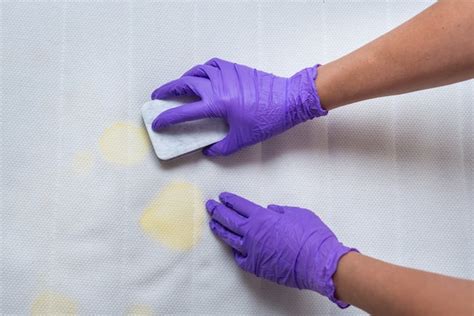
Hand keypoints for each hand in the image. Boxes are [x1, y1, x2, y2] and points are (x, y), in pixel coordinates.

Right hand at [151, 58, 326, 155]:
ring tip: (178, 86)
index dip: (167, 118)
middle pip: (184, 85)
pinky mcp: (235, 69)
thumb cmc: (268, 118)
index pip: (184, 112)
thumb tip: (209, 150)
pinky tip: (202, 75)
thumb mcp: (243, 139)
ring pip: (197, 72)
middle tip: (158, 96)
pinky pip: (212, 65)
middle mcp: (217, 86)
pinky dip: (202, 69)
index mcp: (217, 104)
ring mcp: (226, 74)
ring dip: (183, 78)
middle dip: (167, 91)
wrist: (288, 100)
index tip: (158, 122)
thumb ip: (222, 147)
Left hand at [206, 192, 355, 307]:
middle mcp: (252, 233)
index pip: (239, 205)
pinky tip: (234, 249)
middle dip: (217, 211)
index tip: (222, 197)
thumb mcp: (298, 214)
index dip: (230, 200)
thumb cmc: (311, 237)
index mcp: (262, 218)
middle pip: (228, 220)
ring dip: (220, 230)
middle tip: (210, 206)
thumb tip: (271, 210)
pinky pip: (240, 258)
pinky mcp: (256, 267)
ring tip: (213, 224)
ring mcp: (252, 251)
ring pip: (230, 239)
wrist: (318, 262)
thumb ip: (281, 211)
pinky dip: (236, 252)